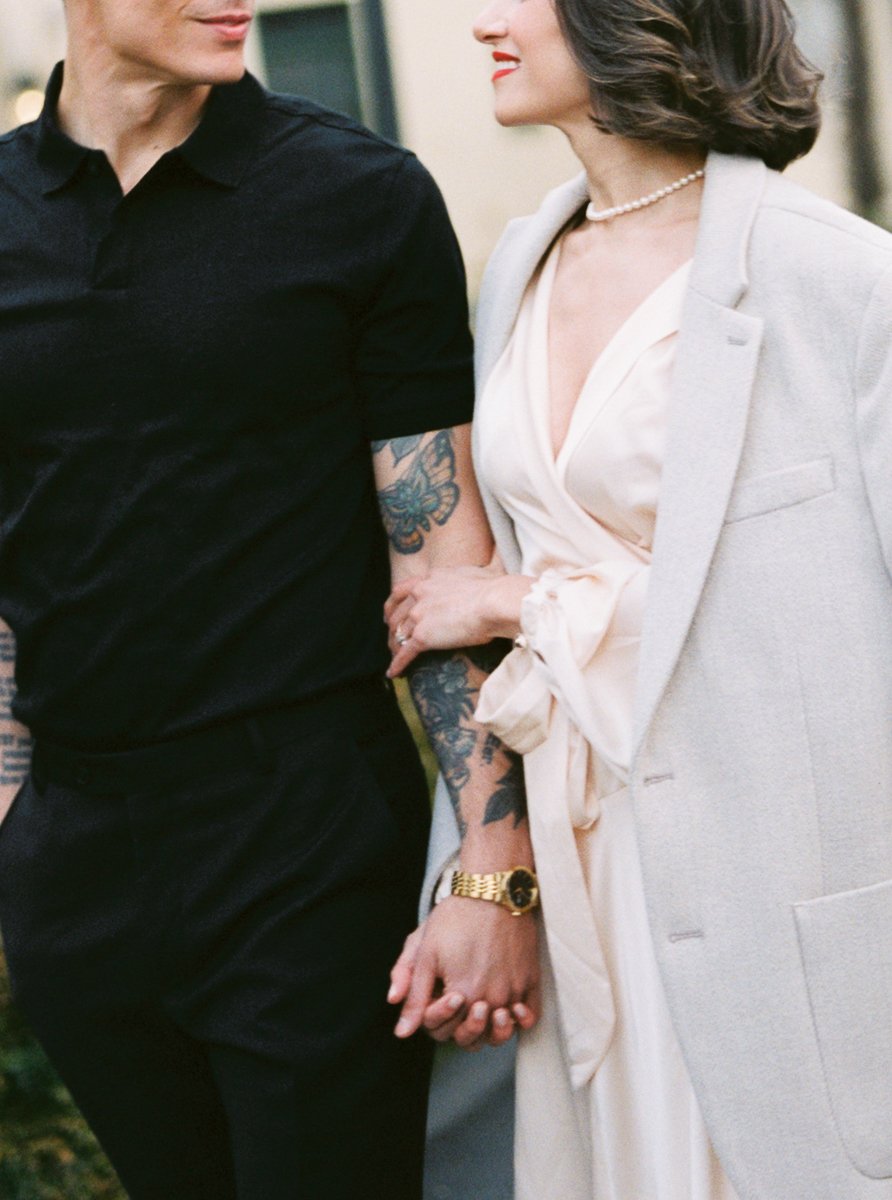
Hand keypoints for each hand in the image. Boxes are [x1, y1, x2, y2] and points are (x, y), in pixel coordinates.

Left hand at [385, 566, 530, 676]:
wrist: (494, 601)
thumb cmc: (495, 589)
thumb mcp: (475, 574)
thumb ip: (466, 580)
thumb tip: (477, 581)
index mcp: (430, 579)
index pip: (403, 590)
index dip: (395, 603)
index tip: (393, 611)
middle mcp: (420, 594)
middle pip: (397, 613)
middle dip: (392, 626)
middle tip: (392, 635)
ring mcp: (419, 615)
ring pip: (398, 634)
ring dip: (394, 647)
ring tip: (394, 657)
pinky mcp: (422, 636)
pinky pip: (405, 652)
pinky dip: (397, 664)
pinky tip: (393, 673)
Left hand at [388, 897, 539, 1049]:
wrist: (492, 890)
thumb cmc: (455, 918)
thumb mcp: (425, 952)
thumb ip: (414, 996)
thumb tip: (402, 1032)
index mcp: (460, 995)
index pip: (442, 1031)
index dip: (434, 1017)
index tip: (440, 993)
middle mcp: (489, 999)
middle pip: (472, 1039)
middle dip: (458, 1027)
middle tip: (459, 1003)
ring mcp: (513, 991)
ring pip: (501, 1033)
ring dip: (489, 1030)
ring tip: (482, 1010)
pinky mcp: (531, 980)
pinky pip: (529, 1017)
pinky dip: (519, 1020)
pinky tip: (508, 1009)